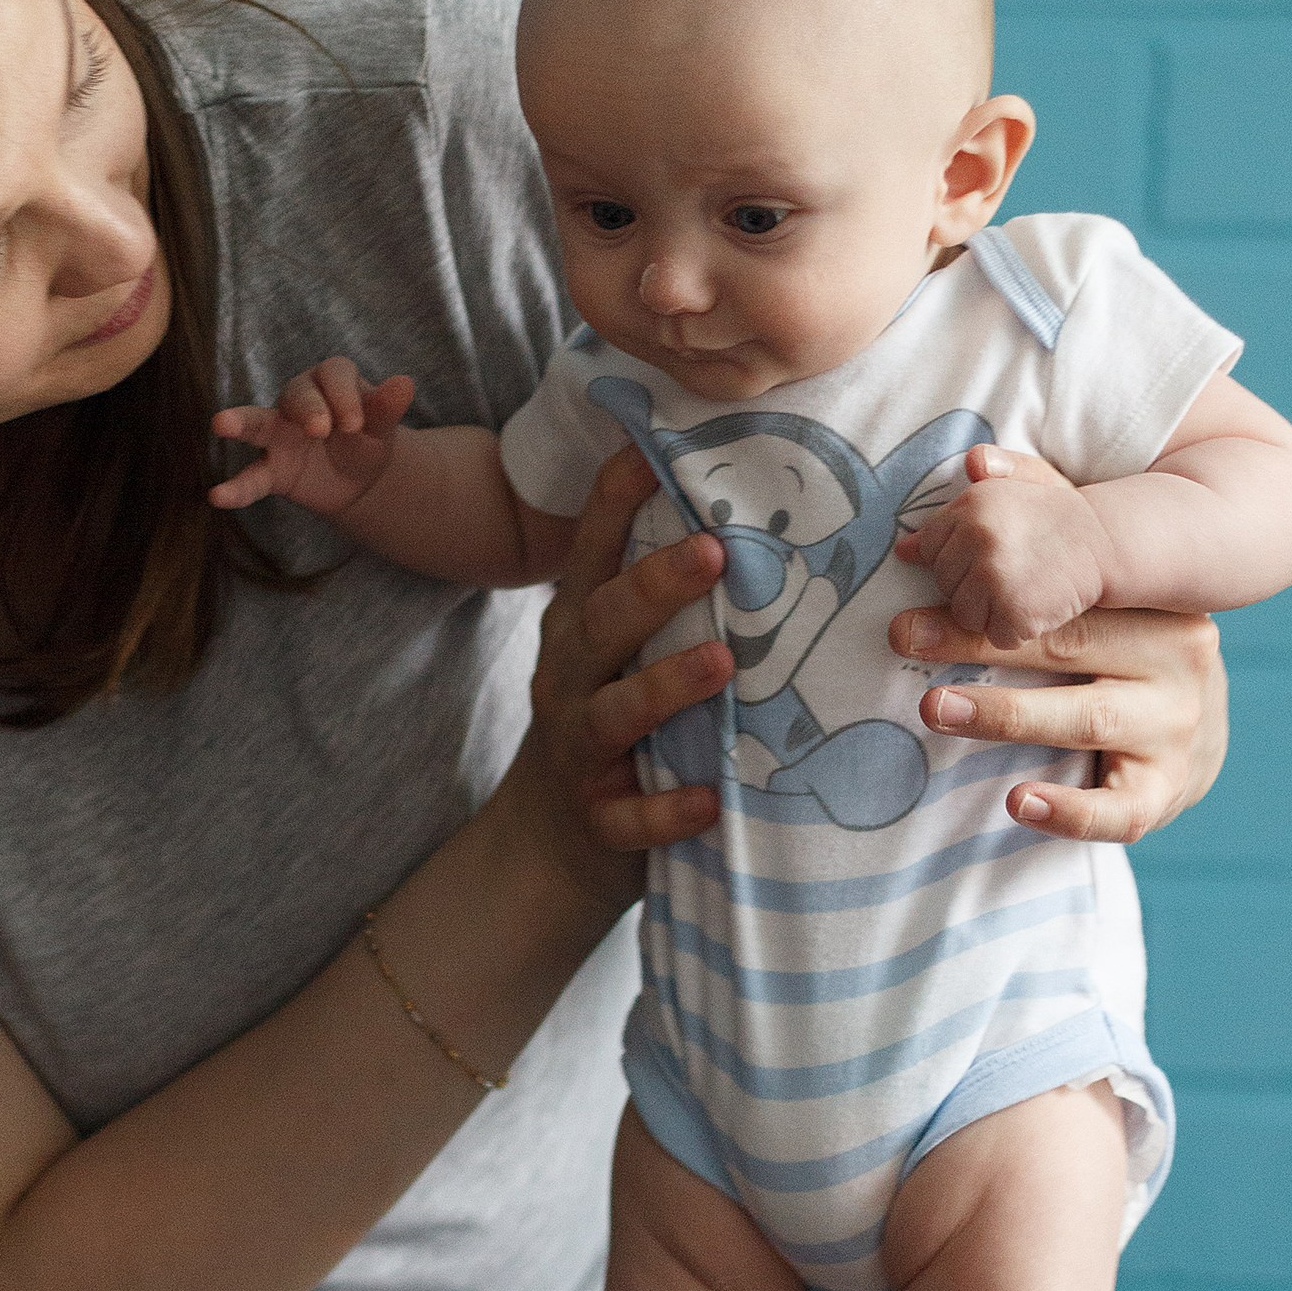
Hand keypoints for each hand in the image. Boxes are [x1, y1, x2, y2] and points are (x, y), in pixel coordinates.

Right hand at [209, 360, 414, 516]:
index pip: (334, 376)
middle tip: (320, 429)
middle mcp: (300, 400)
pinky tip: (218, 496)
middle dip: (308, 408)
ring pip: (258, 423)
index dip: (344, 397)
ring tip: (220, 423)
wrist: (358, 479)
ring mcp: (279, 433)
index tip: (356, 424)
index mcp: (332, 380)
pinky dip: (236, 488)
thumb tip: (405, 383)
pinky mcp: (271, 468)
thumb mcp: (382, 427)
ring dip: (240, 422)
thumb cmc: (368, 441)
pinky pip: (253, 476)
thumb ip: (387, 408)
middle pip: (297, 393)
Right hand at [520, 445, 733, 871]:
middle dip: (654, 585)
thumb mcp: (616, 650)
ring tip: (722, 661)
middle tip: (714, 550)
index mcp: (579, 626)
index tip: (648, 449)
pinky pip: (630, 817)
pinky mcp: (599, 819)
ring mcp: (580, 749)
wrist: (553, 840)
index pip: (591, 552)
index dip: (613, 500)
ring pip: (615, 714)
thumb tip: (738, 504)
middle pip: (602, 621)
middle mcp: (571, 677)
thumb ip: (656, 593)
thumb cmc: (610, 719)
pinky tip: (711, 800)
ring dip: (666, 686)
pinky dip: (668, 810)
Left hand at [890, 463, 1227, 846]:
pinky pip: (1118, 809)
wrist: (1198, 733)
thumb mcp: (1100, 584)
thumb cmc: (1127, 644)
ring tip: (934, 707)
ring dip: (1006, 714)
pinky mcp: (1165, 793)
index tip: (917, 582)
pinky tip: (1017, 801)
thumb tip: (972, 465)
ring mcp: (1177, 730)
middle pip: (1070, 646)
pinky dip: (1069, 808)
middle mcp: (1178, 660)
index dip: (993, 585)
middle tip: (905, 636)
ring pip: (1088, 721)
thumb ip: (1044, 520)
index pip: (1071, 590)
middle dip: (980, 641)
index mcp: (1156, 602)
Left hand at [897, 442, 1110, 647]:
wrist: (1108, 542)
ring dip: (991, 612)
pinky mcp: (1014, 612)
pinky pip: (995, 637)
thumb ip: (955, 513)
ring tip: (1024, 591)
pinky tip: (1037, 610)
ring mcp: (994, 576)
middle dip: (973, 585)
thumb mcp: (1015, 488)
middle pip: (944, 583)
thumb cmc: (1059, 517)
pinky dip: (1015, 632)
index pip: (931, 545)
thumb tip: (904, 548)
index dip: (959, 557)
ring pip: (964, 615)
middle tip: (1014, 573)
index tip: (991, 555)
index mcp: (970, 504)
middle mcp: (977, 536)